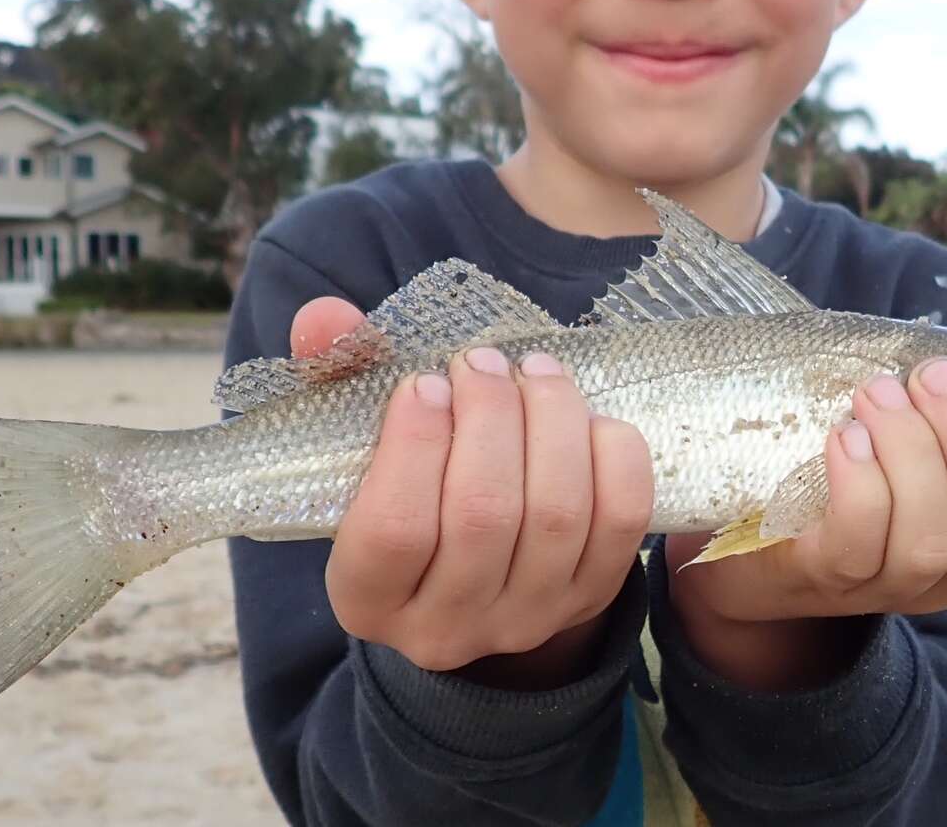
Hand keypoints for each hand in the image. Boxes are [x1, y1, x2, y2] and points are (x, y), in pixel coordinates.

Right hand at [291, 298, 654, 686]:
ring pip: (557, 513)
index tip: (424, 384)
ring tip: (534, 372)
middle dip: (490, 415)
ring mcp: (526, 618)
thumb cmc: (404, 484)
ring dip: (551, 420)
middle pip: (483, 516)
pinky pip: (621, 519)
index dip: (414, 444)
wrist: (473, 563)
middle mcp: (446, 627)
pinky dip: (611, 453)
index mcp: (368, 597)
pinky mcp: (590, 596)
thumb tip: (326, 319)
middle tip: (482, 363)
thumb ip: (335, 375)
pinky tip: (583, 418)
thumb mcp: (356, 443)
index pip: (394, 531)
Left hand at [664, 328, 946, 689]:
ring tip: (878, 392)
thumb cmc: (850, 465)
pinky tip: (845, 436)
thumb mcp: (919, 424)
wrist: (749, 535)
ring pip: (928, 539)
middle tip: (935, 376)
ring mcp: (884, 584)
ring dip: (912, 452)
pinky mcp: (822, 576)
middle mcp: (945, 574)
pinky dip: (861, 483)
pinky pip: (858, 543)